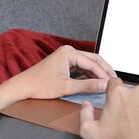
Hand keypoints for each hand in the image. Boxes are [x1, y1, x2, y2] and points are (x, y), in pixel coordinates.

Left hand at [0, 45, 116, 112]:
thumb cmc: (39, 85)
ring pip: (88, 63)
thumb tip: (104, 85)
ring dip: (98, 73)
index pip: (93, 63)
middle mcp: (68, 52)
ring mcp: (66, 57)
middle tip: (115, 81)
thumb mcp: (66, 87)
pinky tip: (96, 82)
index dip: (104, 74)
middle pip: (93, 60)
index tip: (113, 84)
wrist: (23, 87)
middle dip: (104, 71)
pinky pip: (81, 67)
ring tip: (108, 83)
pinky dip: (89, 74)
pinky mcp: (64, 63)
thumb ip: (87, 86)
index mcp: (69, 53)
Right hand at [78, 79, 138, 138]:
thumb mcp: (88, 132)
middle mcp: (136, 93)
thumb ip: (84, 114)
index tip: (115, 99)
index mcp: (117, 95)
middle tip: (130, 113)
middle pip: (134, 87)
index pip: (114, 82)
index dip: (114, 90)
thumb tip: (86, 105)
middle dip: (132, 98)